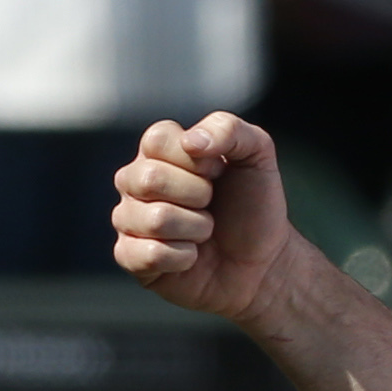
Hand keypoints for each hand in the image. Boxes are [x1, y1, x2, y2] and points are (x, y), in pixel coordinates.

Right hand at [112, 111, 301, 322]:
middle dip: (198, 195)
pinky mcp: (130, 257)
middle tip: (211, 205)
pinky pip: (149, 255)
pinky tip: (191, 256)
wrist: (262, 261)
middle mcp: (136, 181)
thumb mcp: (257, 154)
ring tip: (205, 231)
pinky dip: (183, 258)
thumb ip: (229, 129)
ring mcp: (129, 219)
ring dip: (196, 229)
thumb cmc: (253, 206)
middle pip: (150, 179)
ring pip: (154, 220)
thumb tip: (191, 141)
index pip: (157, 140)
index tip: (218, 172)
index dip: (196, 161)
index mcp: (159, 150)